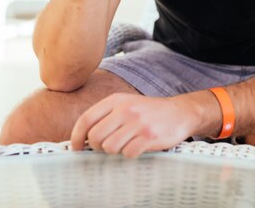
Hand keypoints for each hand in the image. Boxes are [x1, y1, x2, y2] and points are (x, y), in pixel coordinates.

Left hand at [70, 93, 196, 157]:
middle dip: (97, 147)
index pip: (86, 119)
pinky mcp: (149, 136)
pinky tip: (138, 146)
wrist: (179, 112)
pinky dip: (131, 154)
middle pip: (95, 137)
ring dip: (115, 151)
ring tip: (125, 144)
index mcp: (116, 99)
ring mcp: (138, 123)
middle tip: (106, 146)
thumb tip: (81, 137)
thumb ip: (105, 116)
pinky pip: (128, 153)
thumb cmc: (147, 111)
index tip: (75, 148)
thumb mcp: (125, 104)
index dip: (76, 137)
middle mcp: (125, 109)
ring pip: (109, 148)